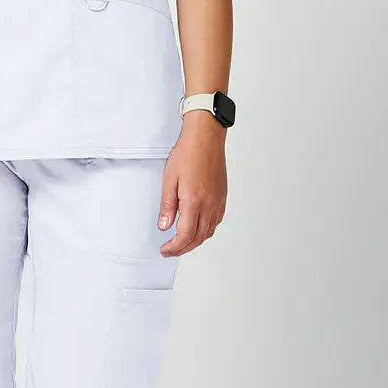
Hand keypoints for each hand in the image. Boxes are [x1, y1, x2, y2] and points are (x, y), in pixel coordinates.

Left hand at [158, 116, 226, 256]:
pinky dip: (205, 230)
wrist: (206, 137)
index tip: (165, 249)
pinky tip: (197, 228)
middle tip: (170, 250)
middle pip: (198, 238)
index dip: (174, 247)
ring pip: (209, 232)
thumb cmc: (188, 153)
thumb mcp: (169, 179)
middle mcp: (209, 204)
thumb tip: (164, 225)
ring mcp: (218, 201)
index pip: (185, 235)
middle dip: (183, 249)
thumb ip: (167, 205)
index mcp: (194, 201)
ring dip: (195, 241)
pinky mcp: (222, 197)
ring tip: (181, 243)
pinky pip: (216, 221)